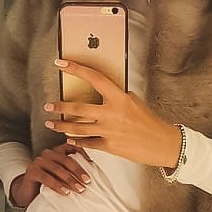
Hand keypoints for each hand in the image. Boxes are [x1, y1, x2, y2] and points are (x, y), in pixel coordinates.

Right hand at [9, 141, 93, 208]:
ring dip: (70, 180)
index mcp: (57, 152)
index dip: (84, 155)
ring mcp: (38, 161)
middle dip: (79, 171)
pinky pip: (46, 177)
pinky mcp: (31, 171)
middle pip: (66, 159)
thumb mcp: (64, 178)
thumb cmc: (49, 186)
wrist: (29, 194)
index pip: (72, 148)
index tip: (93, 166)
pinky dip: (57, 185)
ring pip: (57, 168)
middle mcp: (48, 154)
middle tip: (88, 182)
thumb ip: (74, 173)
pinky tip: (65, 192)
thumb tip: (93, 177)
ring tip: (79, 189)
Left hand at [44, 59, 180, 168]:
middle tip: (49, 106)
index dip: (76, 69)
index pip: (94, 78)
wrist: (162, 144)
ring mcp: (110, 131)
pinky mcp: (110, 147)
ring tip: (51, 124)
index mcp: (119, 98)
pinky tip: (69, 139)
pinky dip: (76, 141)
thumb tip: (100, 92)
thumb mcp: (134, 102)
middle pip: (78, 108)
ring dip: (61, 126)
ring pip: (78, 128)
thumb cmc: (149, 121)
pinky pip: (88, 143)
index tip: (61, 64)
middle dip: (60, 107)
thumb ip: (116, 97)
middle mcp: (113, 114)